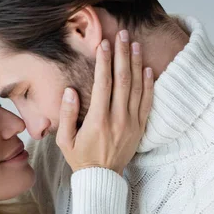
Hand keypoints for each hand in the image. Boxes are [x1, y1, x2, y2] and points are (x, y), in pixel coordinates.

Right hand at [56, 30, 153, 174]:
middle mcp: (118, 118)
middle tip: (123, 35)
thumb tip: (70, 91)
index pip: (103, 83)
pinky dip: (149, 84)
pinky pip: (147, 102)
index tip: (104, 44)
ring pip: (137, 87)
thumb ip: (66, 114)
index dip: (104, 61)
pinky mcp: (140, 127)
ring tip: (136, 45)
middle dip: (123, 54)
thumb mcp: (64, 140)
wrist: (102, 177)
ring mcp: (131, 122)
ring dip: (136, 64)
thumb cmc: (80, 157)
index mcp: (98, 119)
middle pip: (123, 79)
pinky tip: (148, 69)